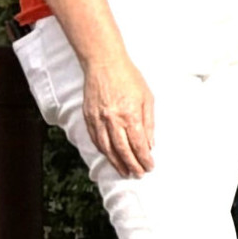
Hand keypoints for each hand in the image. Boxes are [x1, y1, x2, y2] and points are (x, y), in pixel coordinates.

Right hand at [82, 55, 154, 176]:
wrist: (104, 64)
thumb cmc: (129, 78)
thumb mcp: (147, 98)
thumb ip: (148, 122)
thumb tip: (149, 143)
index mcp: (130, 115)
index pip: (138, 144)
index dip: (144, 158)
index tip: (149, 166)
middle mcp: (113, 120)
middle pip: (122, 150)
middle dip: (131, 165)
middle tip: (138, 174)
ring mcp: (98, 119)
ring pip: (107, 148)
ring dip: (116, 162)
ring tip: (124, 171)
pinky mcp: (88, 117)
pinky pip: (96, 139)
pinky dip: (103, 151)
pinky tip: (109, 157)